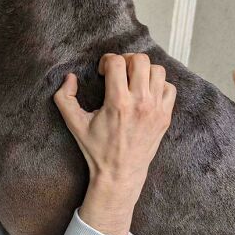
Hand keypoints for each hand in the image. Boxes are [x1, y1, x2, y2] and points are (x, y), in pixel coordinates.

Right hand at [55, 53, 175, 234]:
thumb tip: (70, 77)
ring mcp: (156, 109)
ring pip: (158, 71)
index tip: (103, 73)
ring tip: (133, 81)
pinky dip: (159, 85)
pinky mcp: (165, 116)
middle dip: (127, 61)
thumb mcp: (74, 125)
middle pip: (141, 60)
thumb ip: (64, 99)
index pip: (117, 62)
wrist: (120, 174)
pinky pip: (169, 88)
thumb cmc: (97, 149)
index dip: (107, 61)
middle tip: (119, 73)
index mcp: (117, 102)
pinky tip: (146, 93)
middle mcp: (140, 103)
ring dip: (144, 71)